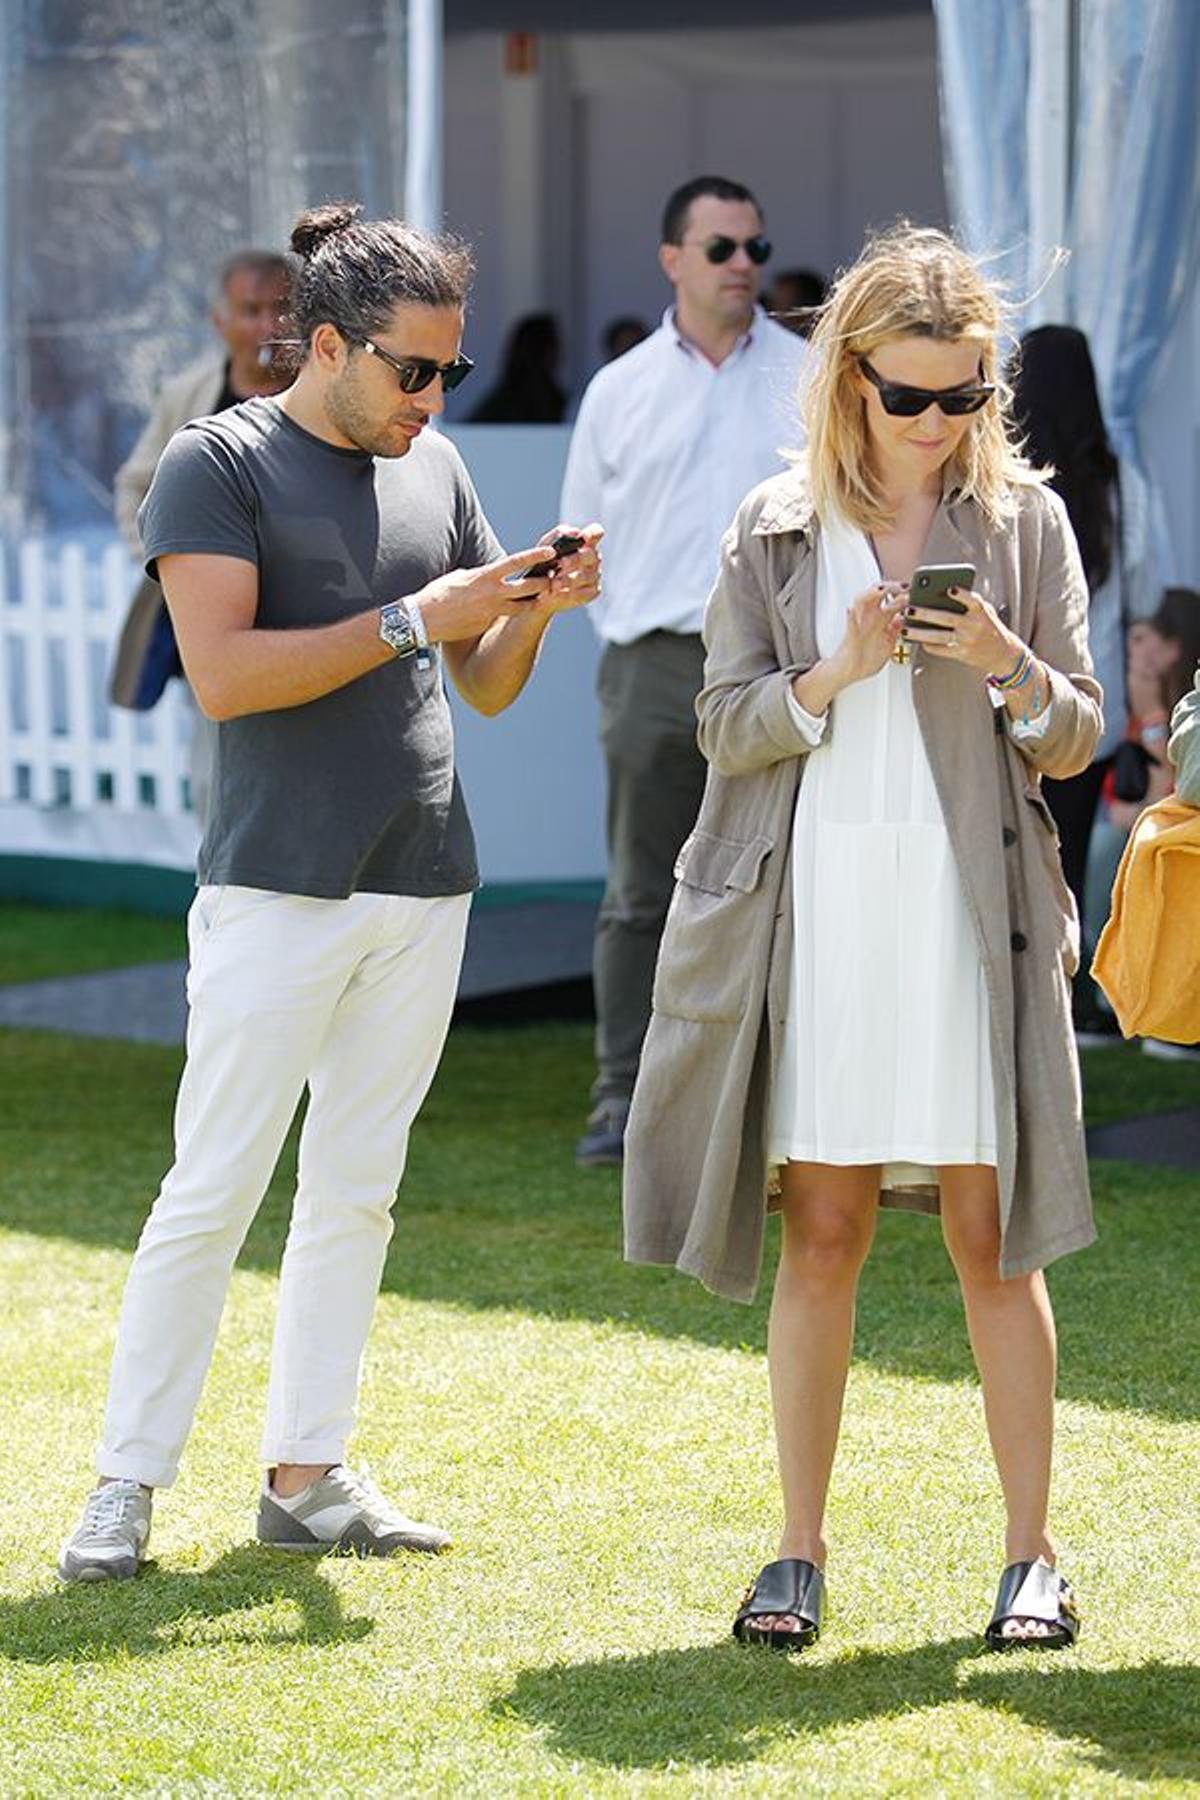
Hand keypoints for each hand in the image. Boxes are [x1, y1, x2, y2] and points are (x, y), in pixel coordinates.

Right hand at [415, 548, 560, 643]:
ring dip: (533, 602)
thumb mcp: (460, 576)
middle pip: (528, 587)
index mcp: (485, 576)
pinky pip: (502, 617)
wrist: (425, 619)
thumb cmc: (438, 593)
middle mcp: (493, 593)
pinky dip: (506, 614)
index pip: (516, 562)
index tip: (550, 552)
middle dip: (544, 583)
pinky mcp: (487, 625)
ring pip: (523, 607)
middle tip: (556, 579)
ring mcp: (492, 611)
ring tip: (541, 598)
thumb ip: (478, 575)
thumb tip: (487, 574)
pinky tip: (506, 612)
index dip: (535, 556)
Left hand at [524, 521, 602, 617]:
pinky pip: (583, 593)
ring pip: (586, 576)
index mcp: (585, 542)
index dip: (592, 533)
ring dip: (569, 580)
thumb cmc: (545, 562)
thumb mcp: (546, 547)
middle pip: (590, 555)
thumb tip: (573, 533)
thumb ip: (557, 536)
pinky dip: (568, 594)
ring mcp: (595, 575)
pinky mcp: (593, 591)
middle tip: (561, 564)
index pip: (596, 532)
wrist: (539, 589)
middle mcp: (593, 557)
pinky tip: (556, 594)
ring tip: (553, 584)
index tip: (584, 537)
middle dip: (575, 559)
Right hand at [826, 582, 907, 687]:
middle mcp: (870, 617)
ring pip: (863, 599)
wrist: (850, 673)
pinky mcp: (851, 634)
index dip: (905, 592)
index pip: (894, 597)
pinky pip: (849, 622)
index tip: (917, 590)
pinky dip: (851, 615)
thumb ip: (897, 631)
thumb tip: (904, 619)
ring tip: (882, 590)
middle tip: (904, 588)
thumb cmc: (867, 660)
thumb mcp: (889, 644)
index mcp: (882, 619)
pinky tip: (851, 609)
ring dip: (872, 593)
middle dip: (892, 587)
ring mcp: (860, 624)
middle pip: (879, 592)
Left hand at [902, 585, 1018, 675]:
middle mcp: (973, 625)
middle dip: (925, 614)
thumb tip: (944, 593)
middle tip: (909, 609)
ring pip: (938, 636)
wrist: (1003, 653)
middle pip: (946, 618)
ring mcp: (967, 641)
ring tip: (905, 630)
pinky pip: (941, 650)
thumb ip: (969, 603)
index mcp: (981, 611)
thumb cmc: (989, 627)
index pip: (971, 600)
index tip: (949, 588)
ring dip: (919, 633)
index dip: (961, 595)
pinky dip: (929, 646)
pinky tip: (919, 641)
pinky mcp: (962, 654)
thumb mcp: (985, 611)